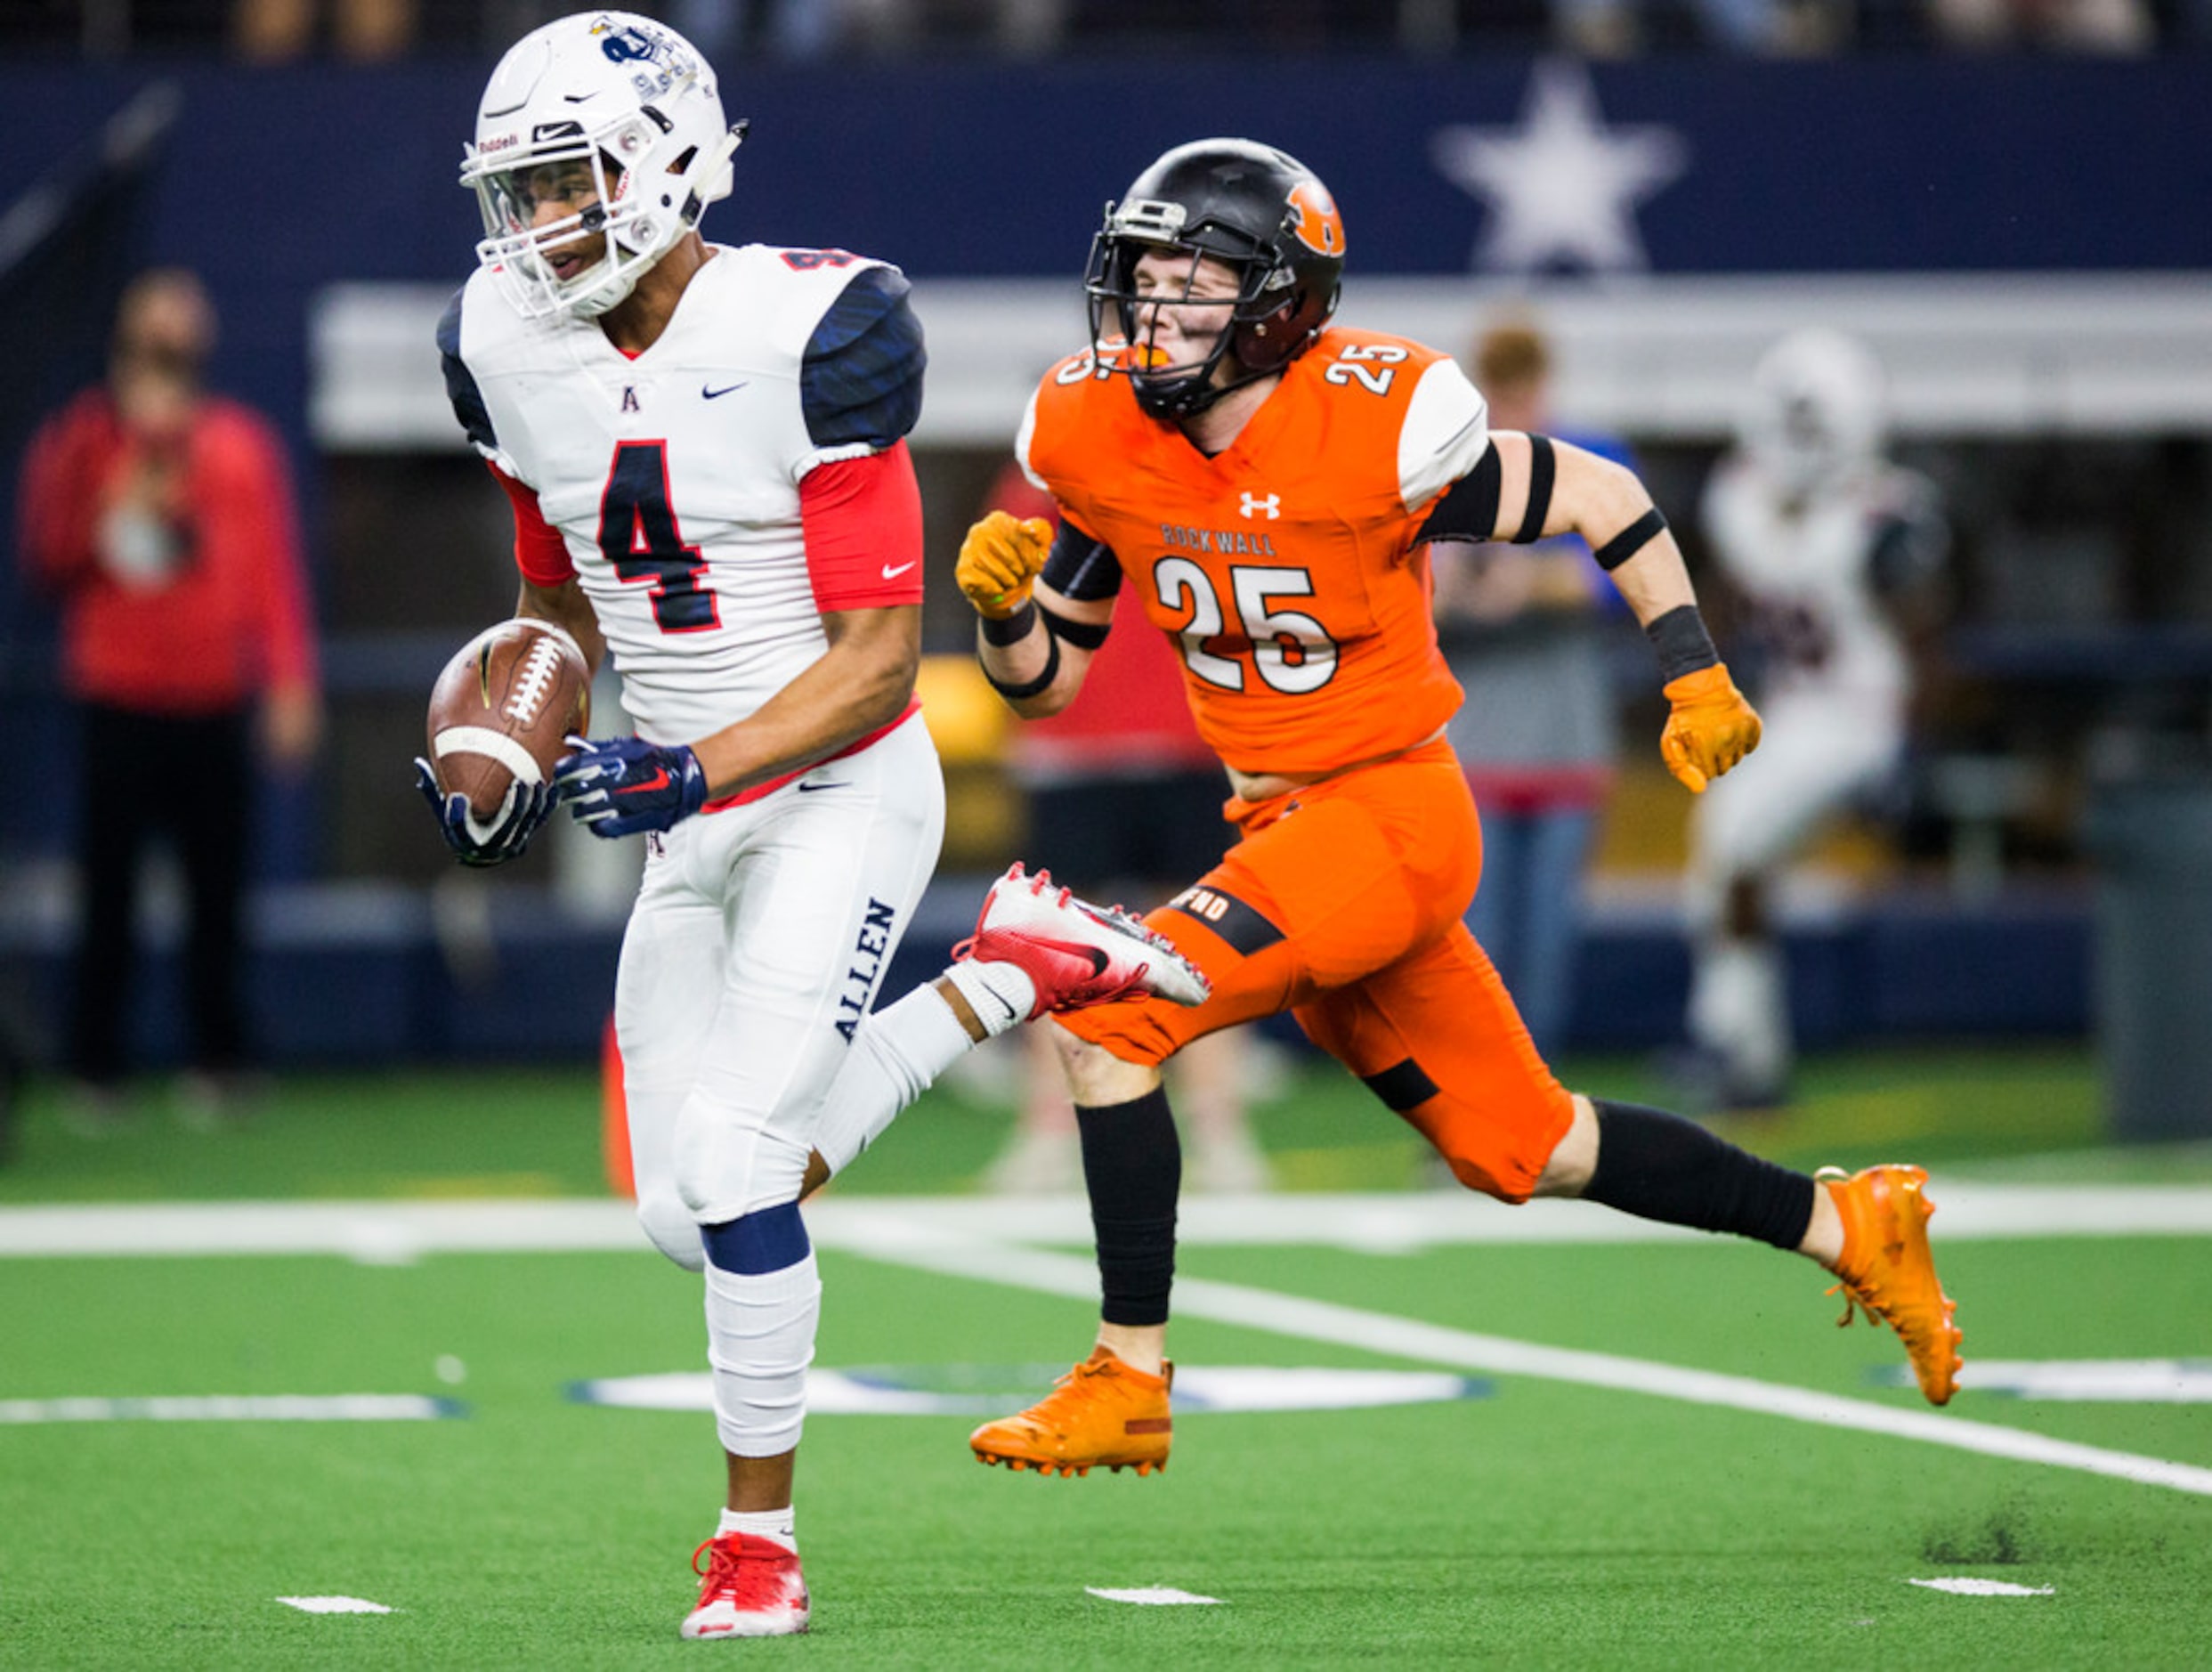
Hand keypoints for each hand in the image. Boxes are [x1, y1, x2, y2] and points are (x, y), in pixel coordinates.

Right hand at [414, 757, 553, 866]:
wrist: (478, 854)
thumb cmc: (459, 827)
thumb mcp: (444, 812)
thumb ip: (434, 790)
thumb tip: (418, 763)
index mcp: (467, 841)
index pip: (461, 828)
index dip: (459, 814)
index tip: (459, 797)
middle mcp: (491, 847)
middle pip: (508, 823)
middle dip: (516, 803)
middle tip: (520, 781)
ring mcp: (511, 846)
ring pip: (528, 822)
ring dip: (535, 802)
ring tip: (537, 782)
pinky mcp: (525, 841)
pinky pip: (539, 821)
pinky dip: (546, 805)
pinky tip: (551, 788)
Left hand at [555, 734, 709, 837]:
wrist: (688, 775)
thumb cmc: (657, 760)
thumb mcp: (628, 747)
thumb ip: (600, 749)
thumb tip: (572, 747)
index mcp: (619, 759)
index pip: (577, 767)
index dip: (564, 772)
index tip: (561, 775)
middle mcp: (623, 781)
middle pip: (579, 790)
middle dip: (569, 791)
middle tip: (566, 792)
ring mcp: (631, 802)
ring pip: (590, 811)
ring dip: (581, 809)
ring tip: (581, 806)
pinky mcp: (640, 820)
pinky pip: (607, 828)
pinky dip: (597, 825)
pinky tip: (597, 820)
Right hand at [956, 511, 1051, 618]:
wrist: (999, 581)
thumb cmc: (1019, 558)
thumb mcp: (1036, 544)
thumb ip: (1041, 533)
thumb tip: (1035, 531)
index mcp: (997, 520)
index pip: (1018, 536)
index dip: (1030, 555)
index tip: (1037, 568)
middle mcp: (979, 531)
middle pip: (1008, 554)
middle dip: (1020, 570)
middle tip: (1022, 576)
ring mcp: (968, 550)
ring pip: (996, 570)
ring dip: (1009, 580)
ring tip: (1011, 582)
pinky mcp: (962, 570)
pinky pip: (983, 582)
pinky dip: (996, 588)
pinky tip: (999, 588)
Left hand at [1660, 663, 1761, 793]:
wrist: (1701, 687)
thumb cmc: (1683, 718)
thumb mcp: (1671, 742)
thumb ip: (1681, 768)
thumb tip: (1701, 789)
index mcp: (1704, 744)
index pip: (1708, 774)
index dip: (1699, 764)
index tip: (1694, 749)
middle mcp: (1726, 738)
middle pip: (1724, 769)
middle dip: (1713, 760)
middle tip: (1705, 741)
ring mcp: (1741, 730)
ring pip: (1737, 759)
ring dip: (1727, 752)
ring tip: (1716, 734)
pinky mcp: (1753, 724)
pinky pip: (1751, 747)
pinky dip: (1742, 743)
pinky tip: (1730, 731)